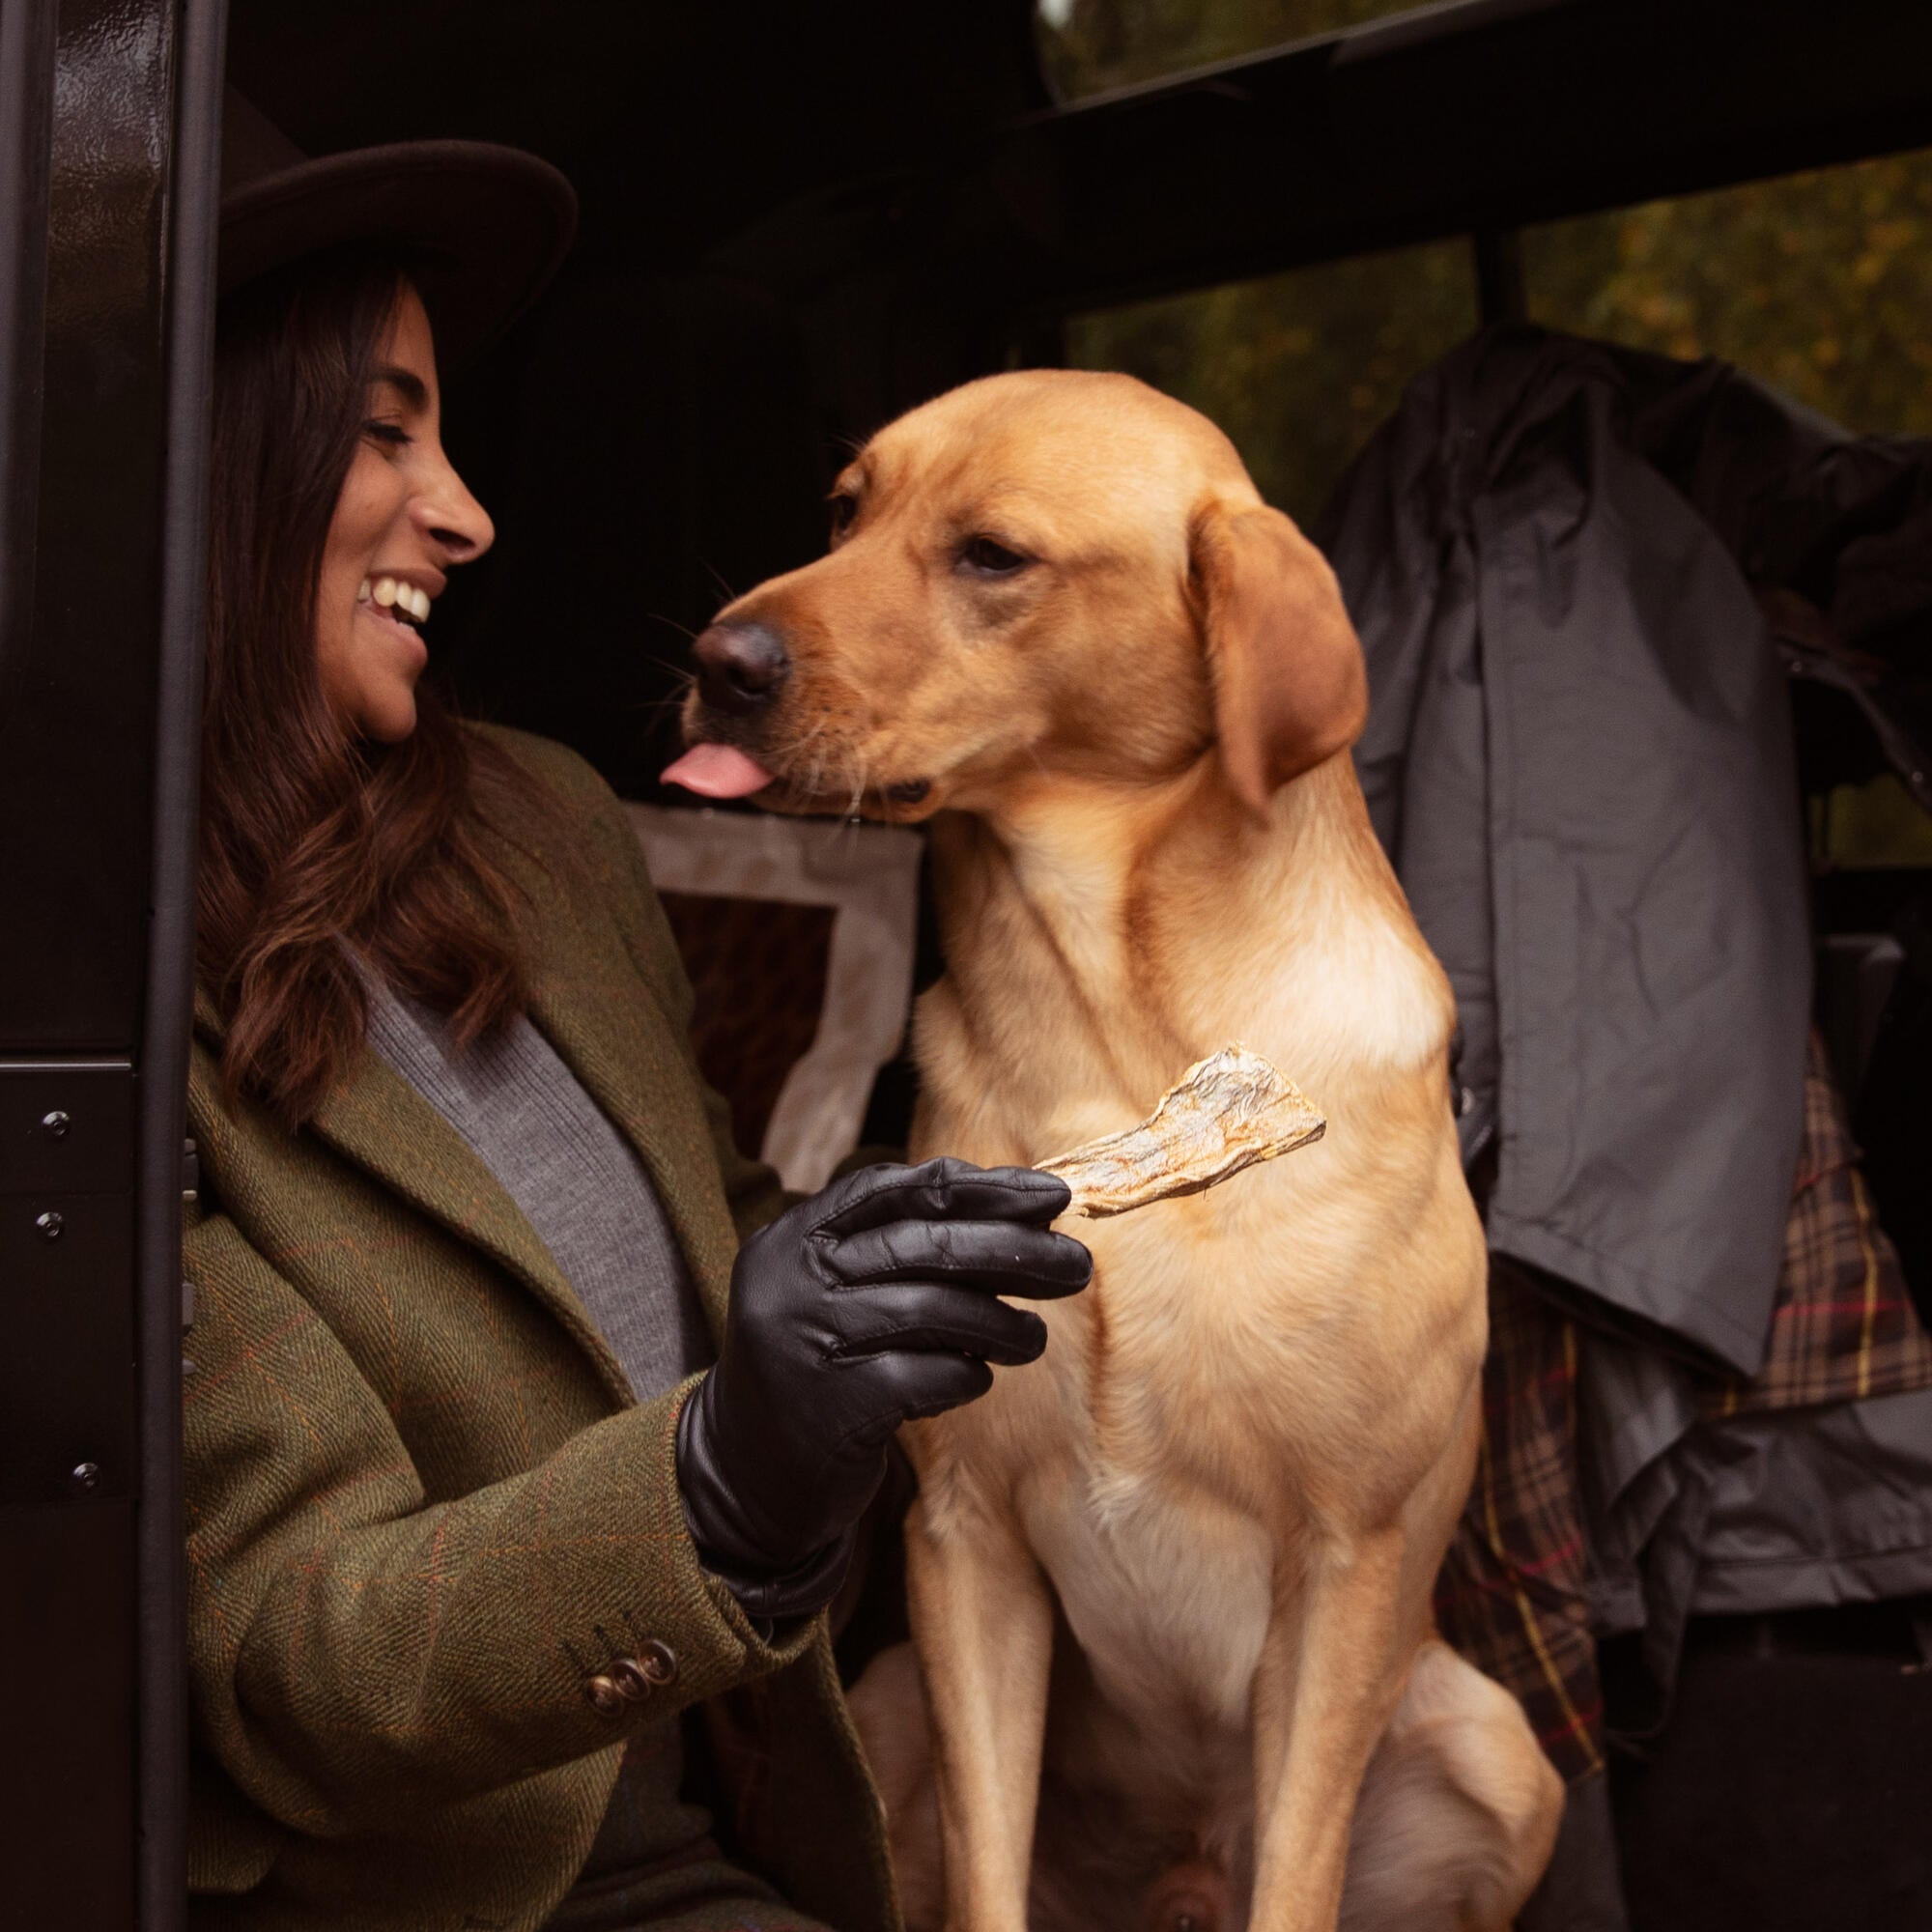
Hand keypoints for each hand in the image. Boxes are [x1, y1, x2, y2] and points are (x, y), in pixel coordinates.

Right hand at [675, 1157, 1090, 1615]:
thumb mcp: (841, 1290)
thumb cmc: (822, 1364)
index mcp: (796, 1235)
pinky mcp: (828, 1405)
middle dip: (1012, 1249)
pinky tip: (977, 1377)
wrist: (747, 1471)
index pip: (900, 1189)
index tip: (1052, 1195)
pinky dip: (965, 1374)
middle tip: (1075, 1264)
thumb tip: (1026, 1216)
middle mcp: (790, 1276)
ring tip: (1034, 1338)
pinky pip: (924, 1377)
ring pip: (930, 1309)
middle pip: (923, 1243)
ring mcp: (803, 1339)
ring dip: (1000, 1323)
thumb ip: (906, 1249)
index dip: (983, 1188)